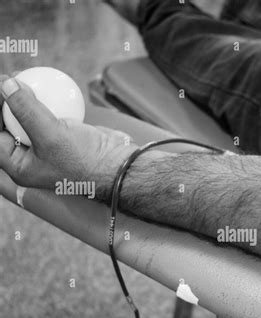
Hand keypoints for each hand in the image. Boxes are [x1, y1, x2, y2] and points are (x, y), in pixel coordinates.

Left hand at [0, 76, 137, 199]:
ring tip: (22, 78)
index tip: (1, 89)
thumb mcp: (50, 135)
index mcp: (21, 167)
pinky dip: (48, 101)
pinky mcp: (65, 135)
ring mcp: (49, 146)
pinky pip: (51, 114)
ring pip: (29, 118)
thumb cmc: (85, 161)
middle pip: (9, 125)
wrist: (120, 166)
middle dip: (7, 102)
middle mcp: (32, 158)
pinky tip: (47, 84)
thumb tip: (6, 84)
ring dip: (26, 98)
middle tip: (9, 81)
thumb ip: (25, 109)